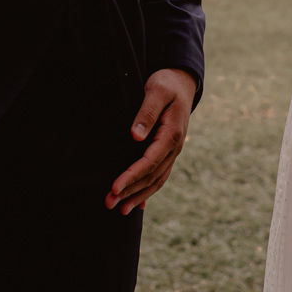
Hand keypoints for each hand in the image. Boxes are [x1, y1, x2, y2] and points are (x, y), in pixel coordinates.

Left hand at [107, 68, 196, 215]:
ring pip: (156, 180)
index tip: (114, 187)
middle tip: (109, 204)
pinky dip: (149, 191)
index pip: (149, 162)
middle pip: (151, 176)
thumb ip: (146, 113)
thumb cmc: (167, 84)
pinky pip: (160, 176)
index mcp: (171, 135)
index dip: (131, 176)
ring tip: (121, 210)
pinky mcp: (168, 152)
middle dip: (130, 192)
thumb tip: (135, 136)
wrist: (182, 82)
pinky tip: (138, 204)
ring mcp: (173, 152)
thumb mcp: (156, 91)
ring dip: (139, 196)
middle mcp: (174, 148)